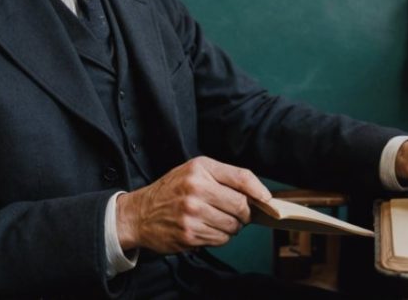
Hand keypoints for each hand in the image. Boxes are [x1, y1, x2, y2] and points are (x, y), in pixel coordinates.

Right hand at [115, 156, 271, 253]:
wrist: (139, 213)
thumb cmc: (173, 190)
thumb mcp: (195, 171)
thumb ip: (224, 178)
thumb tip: (258, 195)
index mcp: (200, 168)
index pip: (241, 177)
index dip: (259, 190)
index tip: (268, 199)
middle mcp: (196, 189)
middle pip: (241, 205)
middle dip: (245, 213)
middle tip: (239, 213)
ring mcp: (192, 213)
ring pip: (233, 225)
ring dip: (233, 227)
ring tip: (219, 221)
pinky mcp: (189, 234)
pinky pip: (220, 239)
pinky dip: (220, 237)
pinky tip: (207, 229)